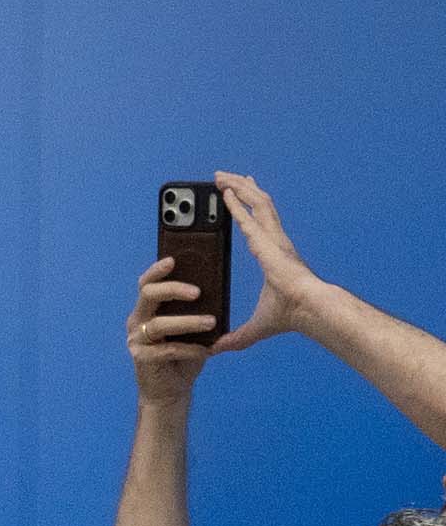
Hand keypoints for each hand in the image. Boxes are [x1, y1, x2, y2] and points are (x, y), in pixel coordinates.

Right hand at [130, 258, 219, 406]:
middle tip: (198, 292)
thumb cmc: (183, 356)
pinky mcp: (142, 359)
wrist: (170, 392)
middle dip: (173, 289)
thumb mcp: (191, 328)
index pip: (147, 284)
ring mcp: (137, 341)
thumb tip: (215, 287)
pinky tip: (207, 351)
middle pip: (148, 295)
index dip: (157, 270)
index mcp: (147, 310)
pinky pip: (167, 350)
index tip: (173, 259)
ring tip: (211, 323)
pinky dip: (190, 349)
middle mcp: (137, 321)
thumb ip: (195, 310)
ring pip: (159, 324)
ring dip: (188, 322)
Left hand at [216, 171, 325, 352]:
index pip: (256, 226)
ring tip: (220, 176)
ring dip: (238, 188)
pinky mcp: (268, 240)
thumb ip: (235, 337)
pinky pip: (249, 214)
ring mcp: (274, 238)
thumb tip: (217, 349)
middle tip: (224, 178)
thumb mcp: (254, 326)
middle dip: (241, 189)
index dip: (245, 210)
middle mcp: (275, 241)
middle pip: (257, 206)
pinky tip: (222, 192)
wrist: (308, 309)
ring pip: (256, 203)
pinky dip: (236, 201)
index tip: (235, 199)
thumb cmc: (290, 315)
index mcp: (273, 254)